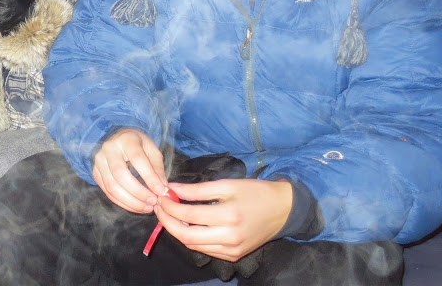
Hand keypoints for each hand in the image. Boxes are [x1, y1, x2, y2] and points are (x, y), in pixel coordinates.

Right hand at [92, 128, 167, 213]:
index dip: (149, 177)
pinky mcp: (95, 173)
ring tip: (146, 207)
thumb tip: (162, 188)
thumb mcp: (152, 150)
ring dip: (130, 202)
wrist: (119, 139)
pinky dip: (122, 202)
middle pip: (121, 175)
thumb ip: (157, 168)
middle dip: (138, 192)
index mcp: (126, 139)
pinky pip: (108, 192)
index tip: (160, 191)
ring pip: (112, 187)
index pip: (137, 159)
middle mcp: (109, 148)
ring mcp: (99, 161)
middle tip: (153, 202)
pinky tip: (135, 206)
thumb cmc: (138, 145)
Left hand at [154, 178, 292, 261]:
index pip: (190, 216)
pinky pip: (205, 250)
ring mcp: (231, 251)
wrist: (282, 210)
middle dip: (168, 222)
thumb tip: (173, 188)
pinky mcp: (233, 256)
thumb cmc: (255, 192)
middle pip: (187, 236)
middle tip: (159, 207)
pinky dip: (192, 238)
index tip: (161, 196)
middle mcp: (229, 238)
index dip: (171, 207)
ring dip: (177, 231)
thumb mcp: (228, 184)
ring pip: (194, 246)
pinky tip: (186, 225)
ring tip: (168, 214)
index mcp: (229, 216)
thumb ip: (199, 189)